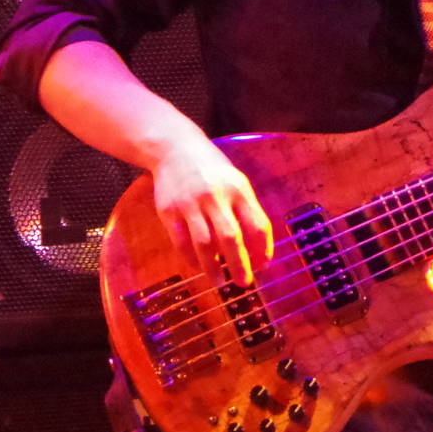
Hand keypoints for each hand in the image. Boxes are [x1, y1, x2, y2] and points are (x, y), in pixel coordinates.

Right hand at [147, 137, 275, 288]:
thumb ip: (247, 211)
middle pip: (230, 237)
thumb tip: (258, 250)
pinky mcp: (169, 210)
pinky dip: (191, 259)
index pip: (257, 225)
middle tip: (244, 283)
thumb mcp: (236, 182)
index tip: (263, 266)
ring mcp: (190, 204)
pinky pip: (181, 242)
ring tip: (220, 281)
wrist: (175, 149)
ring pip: (204, 244)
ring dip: (213, 267)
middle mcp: (215, 197)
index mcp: (239, 190)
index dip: (263, 249)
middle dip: (240, 264)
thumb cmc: (213, 171)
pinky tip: (198, 267)